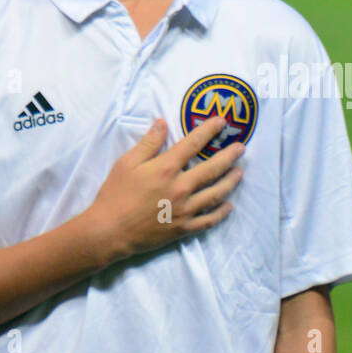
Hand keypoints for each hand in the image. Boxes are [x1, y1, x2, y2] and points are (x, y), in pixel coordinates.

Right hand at [90, 114, 243, 261]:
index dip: (208, 131)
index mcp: (166, 168)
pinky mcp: (184, 228)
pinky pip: (209, 220)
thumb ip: (148, 143)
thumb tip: (163, 123)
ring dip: (230, 182)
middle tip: (241, 148)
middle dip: (229, 156)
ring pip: (216, 194)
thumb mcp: (127, 162)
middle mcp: (181, 187)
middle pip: (212, 168)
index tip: (221, 122)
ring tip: (239, 173)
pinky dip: (221, 212)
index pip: (193, 144)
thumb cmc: (116, 194)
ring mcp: (185, 209)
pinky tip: (229, 206)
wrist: (110, 230)